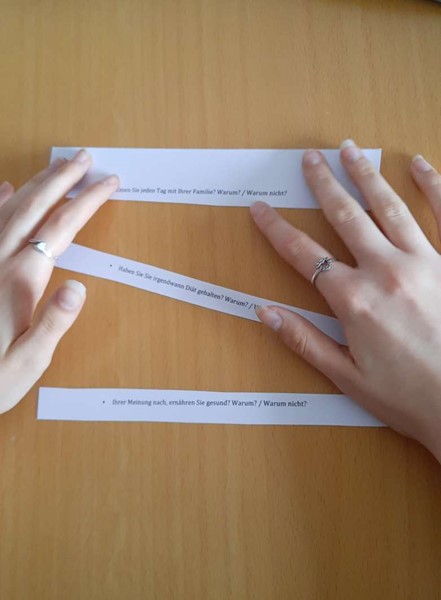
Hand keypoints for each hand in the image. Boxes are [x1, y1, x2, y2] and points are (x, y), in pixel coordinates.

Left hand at [0, 150, 118, 412]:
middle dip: (62, 179)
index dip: (87, 202)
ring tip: (58, 167)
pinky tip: (5, 188)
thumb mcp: (28, 362)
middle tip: (84, 157)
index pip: (61, 228)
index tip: (108, 182)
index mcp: (19, 280)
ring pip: (10, 208)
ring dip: (36, 183)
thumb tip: (79, 287)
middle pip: (34, 207)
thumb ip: (53, 323)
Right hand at [251, 141, 440, 462]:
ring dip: (366, 175)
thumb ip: (304, 340)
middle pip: (345, 217)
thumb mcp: (347, 376)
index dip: (277, 229)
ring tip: (350, 150)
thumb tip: (266, 313)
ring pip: (388, 207)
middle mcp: (385, 272)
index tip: (261, 210)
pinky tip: (419, 164)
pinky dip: (431, 185)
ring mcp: (423, 262)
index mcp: (354, 300)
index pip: (304, 255)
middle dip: (323, 184)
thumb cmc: (409, 397)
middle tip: (310, 158)